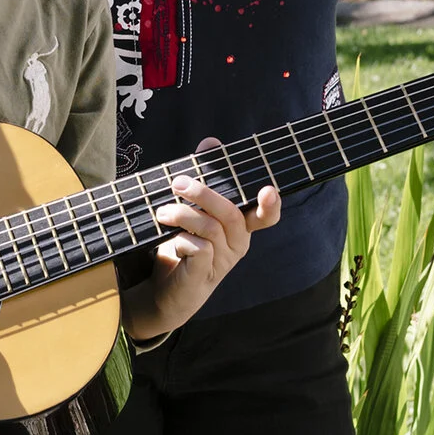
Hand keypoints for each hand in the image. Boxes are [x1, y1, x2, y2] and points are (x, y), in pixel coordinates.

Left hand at [120, 138, 281, 341]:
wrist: (166, 291)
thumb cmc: (184, 245)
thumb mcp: (194, 209)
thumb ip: (205, 177)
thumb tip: (211, 143)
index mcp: (240, 227)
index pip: (266, 216)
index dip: (271, 205)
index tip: (269, 190)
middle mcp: (238, 244)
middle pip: (231, 213)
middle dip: (204, 194)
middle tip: (177, 183)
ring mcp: (223, 261)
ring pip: (211, 228)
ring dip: (183, 214)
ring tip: (162, 212)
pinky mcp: (203, 274)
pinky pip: (197, 248)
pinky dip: (180, 239)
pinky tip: (170, 241)